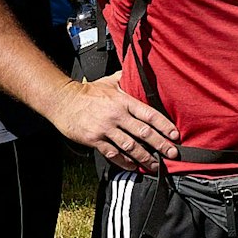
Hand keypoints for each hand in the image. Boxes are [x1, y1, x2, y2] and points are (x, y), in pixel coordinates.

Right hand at [47, 76, 179, 171]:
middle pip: (143, 132)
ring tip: (155, 165)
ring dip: (145, 157)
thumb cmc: (87, 91)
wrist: (61, 100)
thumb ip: (126, 79)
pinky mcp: (94, 139)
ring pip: (130, 146)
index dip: (164, 126)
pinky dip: (124, 162)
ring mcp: (105, 129)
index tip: (175, 135)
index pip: (149, 114)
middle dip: (161, 145)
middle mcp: (116, 115)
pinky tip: (133, 166)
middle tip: (173, 154)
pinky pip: (112, 153)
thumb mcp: (109, 81)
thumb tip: (138, 71)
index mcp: (123, 101)